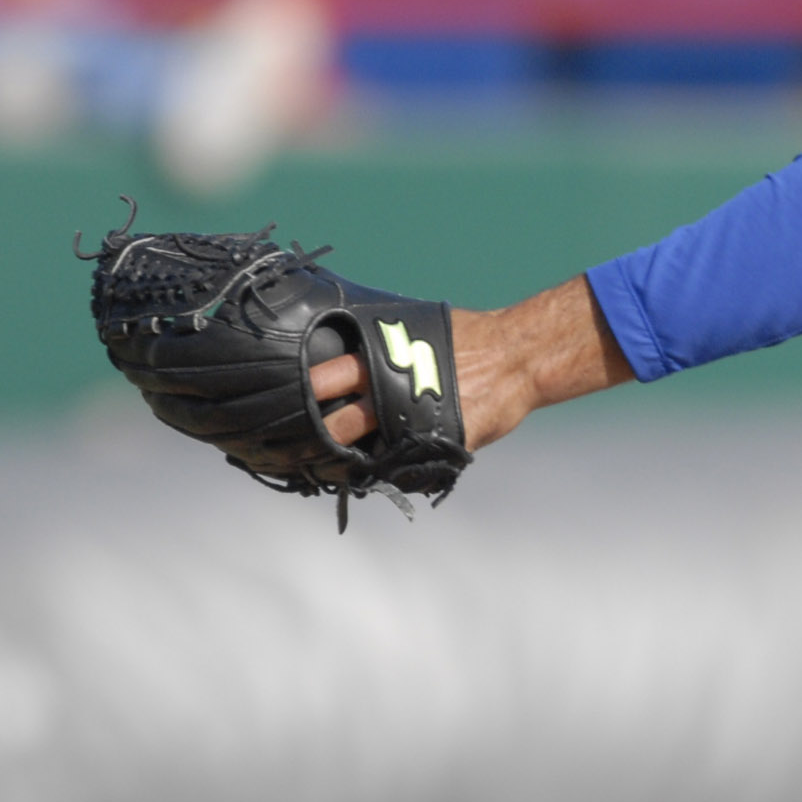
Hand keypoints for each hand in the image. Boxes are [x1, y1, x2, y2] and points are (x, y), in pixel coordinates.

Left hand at [309, 276, 631, 451]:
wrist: (517, 357)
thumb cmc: (468, 337)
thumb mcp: (415, 326)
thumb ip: (380, 343)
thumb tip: (347, 348)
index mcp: (379, 358)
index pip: (321, 382)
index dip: (297, 400)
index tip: (283, 413)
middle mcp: (390, 392)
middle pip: (332, 428)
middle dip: (311, 444)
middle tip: (298, 453)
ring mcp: (412, 423)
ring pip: (361, 458)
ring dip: (342, 467)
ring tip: (328, 471)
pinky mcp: (436, 446)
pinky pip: (401, 471)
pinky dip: (386, 475)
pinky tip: (375, 476)